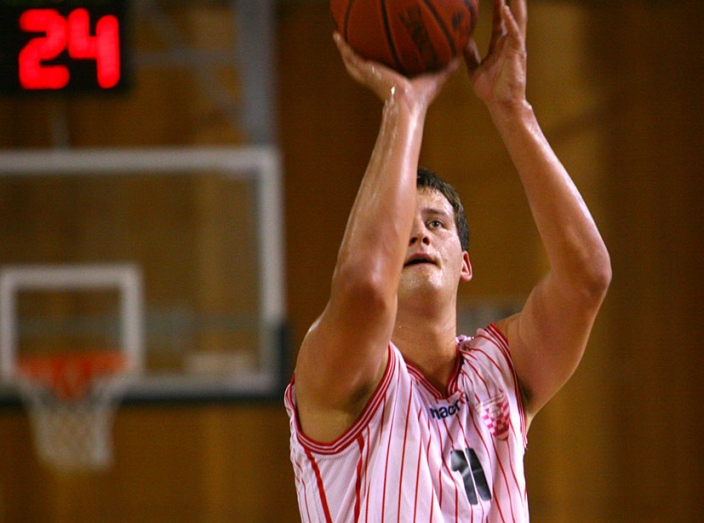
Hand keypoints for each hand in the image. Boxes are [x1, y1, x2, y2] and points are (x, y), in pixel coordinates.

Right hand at [333, 32, 458, 113]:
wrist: (408, 103)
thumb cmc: (422, 97)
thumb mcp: (437, 76)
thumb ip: (447, 66)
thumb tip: (459, 57)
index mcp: (391, 79)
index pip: (383, 68)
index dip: (379, 60)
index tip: (377, 50)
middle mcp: (378, 77)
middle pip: (363, 64)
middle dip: (357, 54)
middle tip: (352, 42)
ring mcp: (369, 74)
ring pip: (353, 60)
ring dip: (345, 49)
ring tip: (339, 36)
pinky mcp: (366, 70)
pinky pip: (352, 55)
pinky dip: (344, 46)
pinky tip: (338, 35)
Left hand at [464, 0, 527, 111]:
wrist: (500, 105)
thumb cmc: (490, 90)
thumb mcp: (475, 69)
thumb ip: (470, 55)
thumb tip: (463, 43)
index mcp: (499, 47)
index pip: (499, 22)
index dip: (497, 7)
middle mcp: (509, 44)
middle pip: (510, 16)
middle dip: (509, 1)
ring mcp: (515, 48)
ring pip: (517, 20)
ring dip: (515, 4)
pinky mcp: (517, 54)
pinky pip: (515, 34)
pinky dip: (511, 21)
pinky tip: (506, 9)